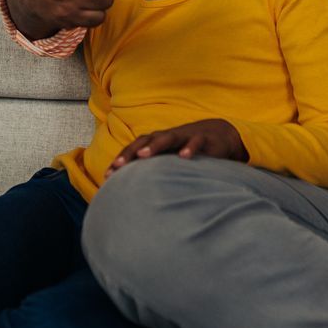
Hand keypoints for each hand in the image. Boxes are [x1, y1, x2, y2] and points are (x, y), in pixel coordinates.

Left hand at [108, 119, 247, 170]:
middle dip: (130, 152)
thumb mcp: (170, 160)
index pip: (134, 148)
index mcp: (156, 142)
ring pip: (167, 138)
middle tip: (119, 165)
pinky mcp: (203, 139)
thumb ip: (155, 172)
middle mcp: (167, 137)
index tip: (108, 175)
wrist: (219, 135)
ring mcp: (184, 136)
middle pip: (145, 141)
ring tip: (144, 155)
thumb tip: (133, 193)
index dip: (121, 160)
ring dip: (154, 145)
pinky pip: (195, 141)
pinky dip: (190, 148)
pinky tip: (184, 156)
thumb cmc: (188, 150)